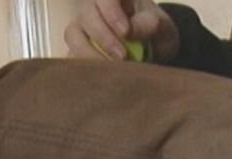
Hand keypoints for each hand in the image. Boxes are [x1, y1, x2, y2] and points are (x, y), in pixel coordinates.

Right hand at [64, 0, 179, 62]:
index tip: (125, 32)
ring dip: (89, 53)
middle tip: (123, 56)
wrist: (152, 48)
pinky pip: (70, 55)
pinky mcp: (76, 48)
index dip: (111, 13)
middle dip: (103, 37)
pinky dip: (83, 67)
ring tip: (111, 69)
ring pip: (73, 35)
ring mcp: (82, 27)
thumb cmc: (155, 32)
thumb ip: (148, 24)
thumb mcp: (161, 26)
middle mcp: (94, 8)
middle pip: (86, 15)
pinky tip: (101, 76)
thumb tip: (129, 33)